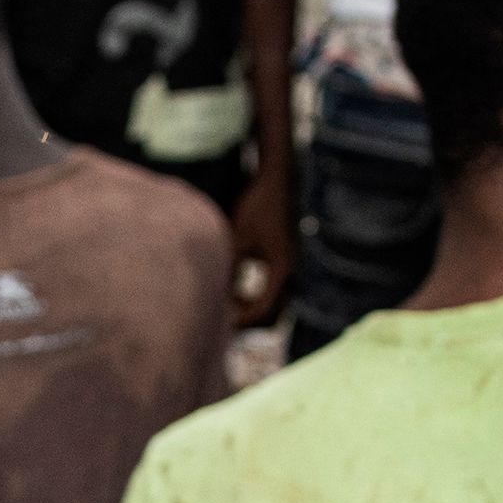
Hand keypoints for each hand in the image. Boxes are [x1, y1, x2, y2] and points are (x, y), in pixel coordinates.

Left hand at [227, 159, 297, 329]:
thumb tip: (217, 294)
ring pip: (267, 298)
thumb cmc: (257, 205)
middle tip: (220, 321)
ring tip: (223, 304)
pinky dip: (250, 292)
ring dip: (246, 305)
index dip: (241, 319)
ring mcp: (283, 264)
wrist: (275, 180)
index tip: (221, 323)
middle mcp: (286, 269)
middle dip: (244, 316)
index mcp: (280, 267)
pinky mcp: (278, 258)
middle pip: (267, 308)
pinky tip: (231, 288)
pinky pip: (266, 285)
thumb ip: (230, 267)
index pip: (263, 307)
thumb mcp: (238, 238)